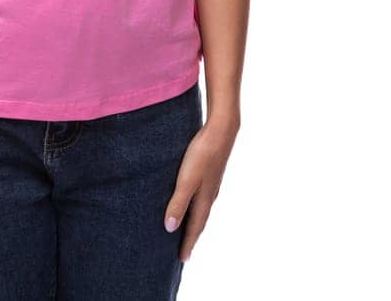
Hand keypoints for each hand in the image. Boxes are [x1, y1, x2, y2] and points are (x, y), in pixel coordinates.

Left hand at [163, 119, 237, 261]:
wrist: (220, 131)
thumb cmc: (202, 155)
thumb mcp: (186, 181)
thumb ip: (178, 204)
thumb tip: (169, 229)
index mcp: (204, 200)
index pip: (195, 228)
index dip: (188, 244)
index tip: (182, 260)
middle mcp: (209, 196)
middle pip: (199, 222)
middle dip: (191, 237)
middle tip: (183, 251)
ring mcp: (210, 184)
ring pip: (200, 209)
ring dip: (193, 222)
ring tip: (184, 230)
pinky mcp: (209, 173)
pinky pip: (200, 197)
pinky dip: (194, 206)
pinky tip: (189, 201)